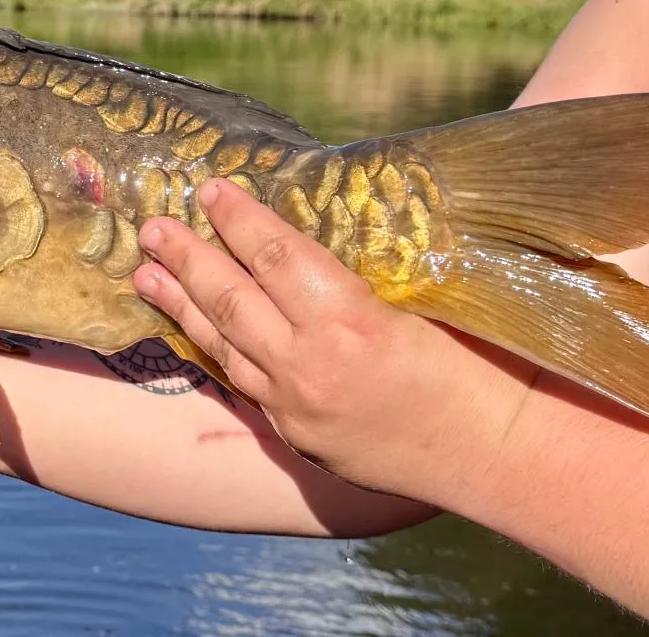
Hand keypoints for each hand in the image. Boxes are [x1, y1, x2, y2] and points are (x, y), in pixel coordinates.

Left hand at [131, 177, 535, 499]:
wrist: (504, 458)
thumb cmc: (492, 367)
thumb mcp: (439, 299)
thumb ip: (377, 266)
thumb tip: (340, 215)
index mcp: (351, 320)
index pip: (275, 255)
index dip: (238, 218)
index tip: (208, 189)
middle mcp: (310, 364)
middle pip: (231, 298)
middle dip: (187, 258)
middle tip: (151, 226)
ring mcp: (297, 407)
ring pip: (223, 345)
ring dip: (181, 304)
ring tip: (144, 273)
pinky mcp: (298, 436)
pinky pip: (243, 383)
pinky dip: (214, 350)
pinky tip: (194, 330)